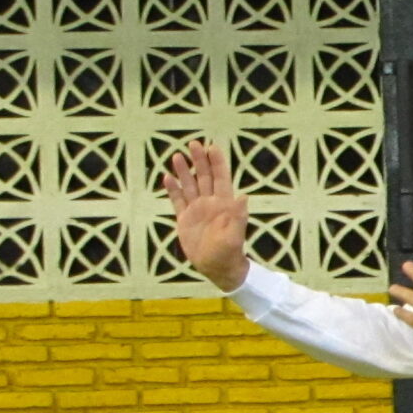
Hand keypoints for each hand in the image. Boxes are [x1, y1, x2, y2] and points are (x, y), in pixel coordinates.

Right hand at [163, 140, 249, 291]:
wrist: (217, 268)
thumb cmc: (229, 253)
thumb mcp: (235, 236)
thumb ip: (238, 216)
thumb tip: (244, 196)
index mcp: (224, 204)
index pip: (221, 178)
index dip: (217, 162)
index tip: (212, 146)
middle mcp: (210, 203)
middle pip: (204, 177)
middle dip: (199, 160)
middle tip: (193, 143)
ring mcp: (197, 210)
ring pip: (190, 185)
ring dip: (184, 171)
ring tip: (176, 155)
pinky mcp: (185, 219)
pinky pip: (178, 200)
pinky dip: (173, 189)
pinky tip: (167, 178)